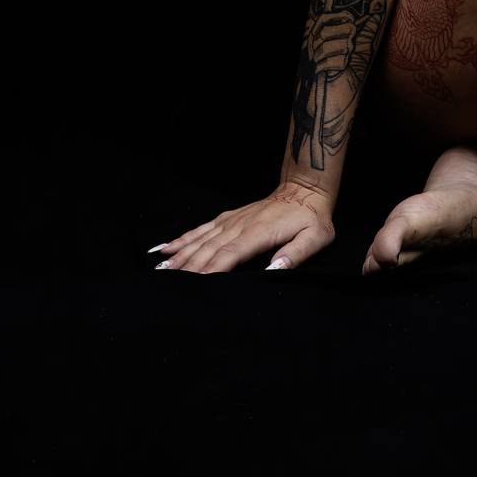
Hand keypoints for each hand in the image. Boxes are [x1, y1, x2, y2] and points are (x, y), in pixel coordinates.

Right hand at [148, 181, 335, 273]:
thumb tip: (276, 270)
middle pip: (209, 249)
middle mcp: (240, 225)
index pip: (230, 255)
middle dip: (188, 268)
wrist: (305, 190)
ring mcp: (231, 220)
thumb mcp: (316, 237)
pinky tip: (165, 247)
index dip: (211, 270)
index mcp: (259, 232)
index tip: (194, 285)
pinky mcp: (228, 217)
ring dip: (180, 255)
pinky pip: (201, 228)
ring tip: (160, 271)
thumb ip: (297, 254)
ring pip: (200, 239)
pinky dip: (182, 238)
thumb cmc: (312, 218)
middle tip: (167, 286)